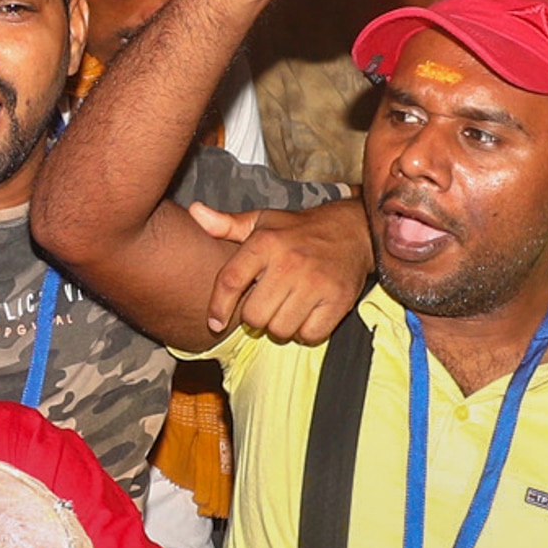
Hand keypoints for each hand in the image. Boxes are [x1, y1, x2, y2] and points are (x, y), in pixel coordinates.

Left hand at [189, 199, 375, 343]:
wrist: (353, 230)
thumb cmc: (298, 230)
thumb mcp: (262, 222)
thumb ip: (226, 225)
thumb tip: (194, 212)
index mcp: (266, 242)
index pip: (230, 282)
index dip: (218, 307)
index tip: (214, 323)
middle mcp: (289, 262)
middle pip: (254, 316)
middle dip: (256, 317)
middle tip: (266, 304)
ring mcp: (315, 283)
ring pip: (280, 329)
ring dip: (280, 326)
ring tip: (286, 308)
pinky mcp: (337, 300)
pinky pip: (309, 335)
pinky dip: (305, 332)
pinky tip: (306, 314)